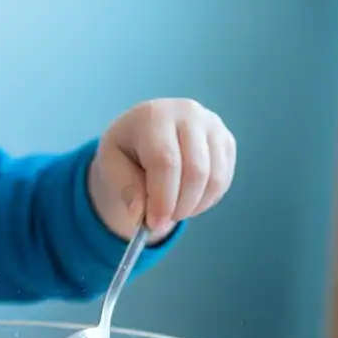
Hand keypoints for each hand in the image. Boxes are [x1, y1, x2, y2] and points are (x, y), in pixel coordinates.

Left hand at [88, 98, 235, 240]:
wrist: (145, 132)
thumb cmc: (126, 150)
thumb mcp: (111, 166)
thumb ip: (126, 189)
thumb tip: (143, 215)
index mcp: (154, 116)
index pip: (165, 162)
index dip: (162, 198)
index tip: (154, 223)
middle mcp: (188, 114)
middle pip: (195, 171)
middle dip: (179, 206)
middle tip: (162, 222)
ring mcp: (212, 126)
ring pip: (214, 179)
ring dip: (194, 206)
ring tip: (172, 210)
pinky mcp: (226, 141)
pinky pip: (223, 181)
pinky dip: (206, 200)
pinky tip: (186, 200)